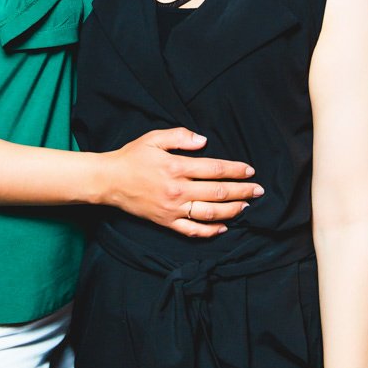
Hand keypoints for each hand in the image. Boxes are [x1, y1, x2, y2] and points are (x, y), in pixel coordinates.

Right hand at [103, 128, 262, 237]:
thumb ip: (180, 136)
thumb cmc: (132, 157)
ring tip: (246, 207)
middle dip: (242, 191)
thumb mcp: (153, 138)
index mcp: (177, 167)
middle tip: (259, 190)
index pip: (215, 169)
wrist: (108, 181)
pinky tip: (223, 228)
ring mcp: (173, 208)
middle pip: (218, 192)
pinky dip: (210, 231)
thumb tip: (203, 141)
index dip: (235, 170)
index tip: (250, 171)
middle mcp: (178, 190)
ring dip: (232, 210)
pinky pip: (192, 230)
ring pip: (209, 213)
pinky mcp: (166, 222)